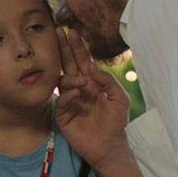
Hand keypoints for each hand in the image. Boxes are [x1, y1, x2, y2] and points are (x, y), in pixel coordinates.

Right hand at [54, 27, 131, 166]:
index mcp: (92, 83)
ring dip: (71, 78)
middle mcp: (78, 89)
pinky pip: (60, 101)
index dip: (77, 47)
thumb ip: (108, 80)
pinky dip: (67, 95)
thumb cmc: (116, 122)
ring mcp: (69, 101)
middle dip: (64, 49)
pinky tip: (76, 95)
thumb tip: (92, 67)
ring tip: (82, 83)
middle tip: (58, 33)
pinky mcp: (63, 115)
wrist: (109, 145)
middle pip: (68, 65)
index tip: (71, 31)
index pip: (82, 61)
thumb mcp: (119, 97)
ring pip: (63, 82)